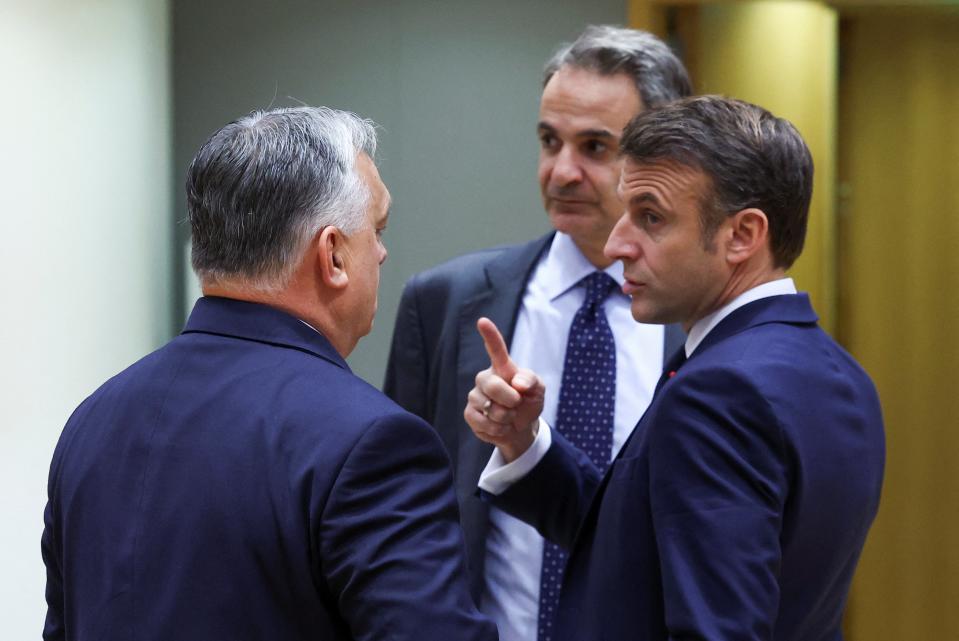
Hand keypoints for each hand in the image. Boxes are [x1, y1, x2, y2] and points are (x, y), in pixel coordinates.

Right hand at [464, 317, 544, 461]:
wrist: (521, 428)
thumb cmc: (528, 402)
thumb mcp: (538, 390)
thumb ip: (531, 381)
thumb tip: (517, 383)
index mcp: (502, 368)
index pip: (495, 348)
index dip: (490, 335)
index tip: (483, 321)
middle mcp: (485, 378)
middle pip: (492, 385)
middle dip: (510, 399)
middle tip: (517, 404)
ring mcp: (475, 396)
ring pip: (488, 407)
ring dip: (505, 417)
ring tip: (509, 416)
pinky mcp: (470, 414)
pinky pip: (481, 421)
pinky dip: (497, 429)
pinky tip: (501, 426)